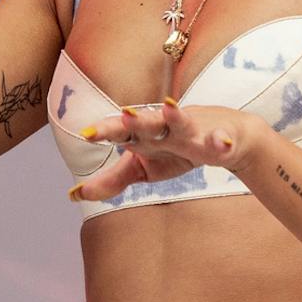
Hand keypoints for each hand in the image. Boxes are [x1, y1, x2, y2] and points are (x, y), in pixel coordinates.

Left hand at [67, 99, 261, 202]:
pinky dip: (220, 142)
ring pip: (183, 123)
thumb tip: (74, 194)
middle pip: (148, 122)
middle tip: (124, 113)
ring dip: (176, 115)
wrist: (227, 137)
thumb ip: (113, 179)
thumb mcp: (143, 167)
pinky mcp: (220, 139)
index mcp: (145, 135)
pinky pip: (220, 141)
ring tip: (169, 106)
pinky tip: (221, 142)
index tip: (87, 133)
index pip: (121, 130)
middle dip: (136, 118)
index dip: (105, 131)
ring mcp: (194, 131)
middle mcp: (166, 128)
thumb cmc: (176, 148)